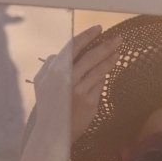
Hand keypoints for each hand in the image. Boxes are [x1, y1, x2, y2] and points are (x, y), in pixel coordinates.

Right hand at [32, 24, 120, 145]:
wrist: (52, 132)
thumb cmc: (48, 106)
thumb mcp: (43, 84)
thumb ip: (50, 67)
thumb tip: (58, 54)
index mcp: (55, 71)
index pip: (74, 47)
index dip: (87, 36)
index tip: (98, 28)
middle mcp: (68, 79)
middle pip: (91, 57)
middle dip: (106, 46)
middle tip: (118, 38)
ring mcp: (80, 90)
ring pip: (99, 70)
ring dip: (111, 59)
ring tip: (119, 51)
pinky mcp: (90, 102)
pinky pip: (100, 84)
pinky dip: (105, 75)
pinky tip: (111, 68)